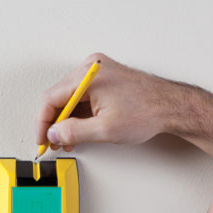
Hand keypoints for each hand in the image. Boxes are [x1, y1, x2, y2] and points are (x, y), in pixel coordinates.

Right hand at [35, 52, 182, 151]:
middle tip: (53, 144)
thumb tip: (53, 134)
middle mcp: (91, 68)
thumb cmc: (147, 112)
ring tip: (69, 140)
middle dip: (55, 123)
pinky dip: (79, 113)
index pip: (51, 98)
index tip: (41, 140)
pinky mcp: (105, 78)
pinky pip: (82, 95)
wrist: (171, 106)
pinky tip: (80, 129)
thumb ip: (74, 132)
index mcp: (89, 75)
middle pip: (59, 96)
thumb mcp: (105, 129)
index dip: (43, 123)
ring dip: (67, 120)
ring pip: (70, 97)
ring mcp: (98, 71)